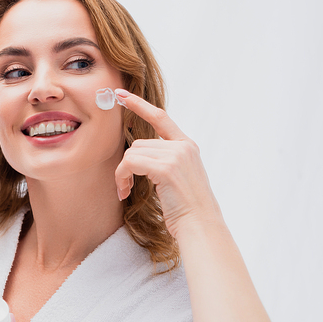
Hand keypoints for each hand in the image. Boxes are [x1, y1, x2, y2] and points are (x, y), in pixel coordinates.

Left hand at [114, 89, 222, 238]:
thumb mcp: (180, 178)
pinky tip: (125, 192)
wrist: (201, 226)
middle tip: (125, 185)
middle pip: (139, 143)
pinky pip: (130, 164)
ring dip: (123, 174)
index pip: (161, 117)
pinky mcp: (166, 168)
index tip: (122, 95)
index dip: (139, 104)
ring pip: (132, 153)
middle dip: (127, 164)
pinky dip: (122, 178)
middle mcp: (183, 147)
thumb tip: (137, 155)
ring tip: (126, 191)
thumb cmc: (188, 210)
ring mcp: (176, 156)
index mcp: (188, 146)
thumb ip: (166, 161)